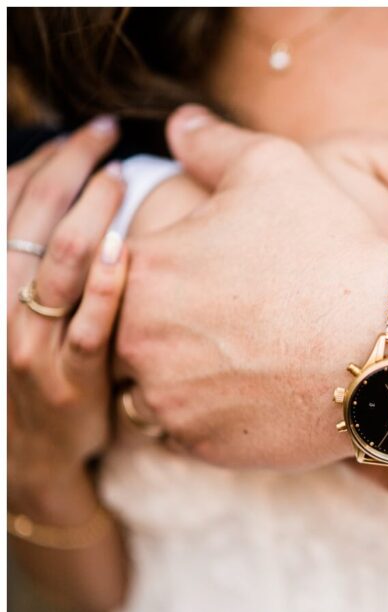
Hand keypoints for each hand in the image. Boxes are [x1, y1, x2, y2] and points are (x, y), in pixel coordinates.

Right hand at [7, 117, 127, 503]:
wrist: (32, 457)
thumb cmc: (30, 365)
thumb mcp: (13, 308)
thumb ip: (31, 254)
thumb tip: (61, 185)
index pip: (4, 201)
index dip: (42, 160)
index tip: (81, 134)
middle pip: (32, 219)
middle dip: (69, 166)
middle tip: (106, 133)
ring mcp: (34, 345)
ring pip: (60, 262)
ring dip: (92, 211)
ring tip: (121, 177)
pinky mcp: (74, 379)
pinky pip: (93, 323)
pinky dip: (109, 281)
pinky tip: (130, 246)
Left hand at [115, 106, 387, 469]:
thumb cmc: (336, 251)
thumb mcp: (277, 167)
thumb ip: (213, 144)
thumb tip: (180, 125)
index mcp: (145, 270)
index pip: (119, 269)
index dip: (167, 267)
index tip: (210, 270)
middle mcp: (140, 343)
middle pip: (132, 331)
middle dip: (170, 322)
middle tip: (231, 314)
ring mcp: (172, 403)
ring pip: (153, 386)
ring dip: (183, 372)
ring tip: (243, 353)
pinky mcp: (206, 448)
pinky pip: (190, 430)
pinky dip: (215, 412)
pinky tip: (260, 388)